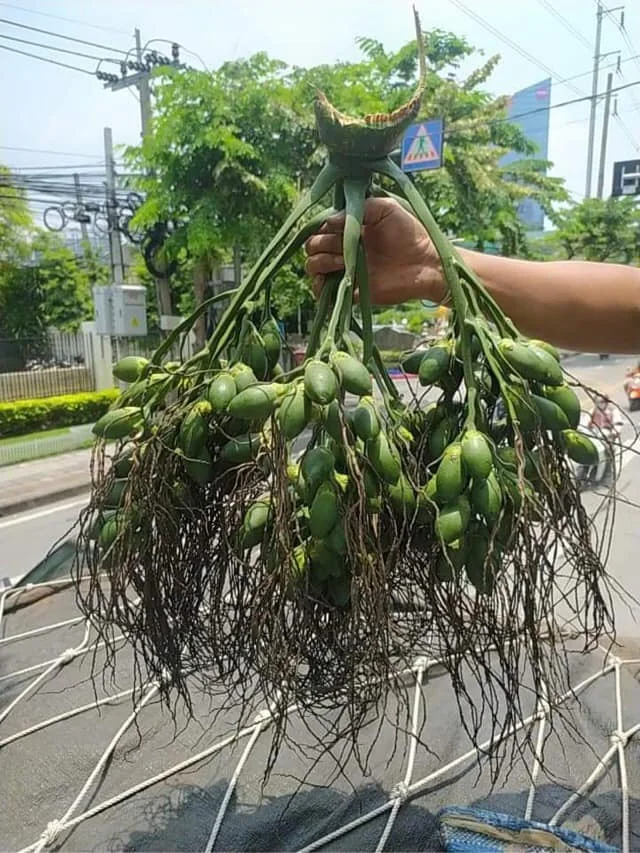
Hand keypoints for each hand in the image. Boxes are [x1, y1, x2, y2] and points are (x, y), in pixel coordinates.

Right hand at [304, 197, 445, 304]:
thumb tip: (329, 220)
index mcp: (350, 229)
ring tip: (343, 262)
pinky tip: (336, 278)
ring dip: (321, 262)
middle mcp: (344, 249)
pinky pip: (323, 292)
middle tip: (343, 245)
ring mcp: (346, 270)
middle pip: (312, 247)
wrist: (426, 263)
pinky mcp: (350, 290)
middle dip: (322, 244)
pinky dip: (321, 287)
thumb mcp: (386, 208)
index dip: (323, 227)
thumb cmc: (410, 233)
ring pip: (313, 267)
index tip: (337, 227)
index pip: (321, 228)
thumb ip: (359, 208)